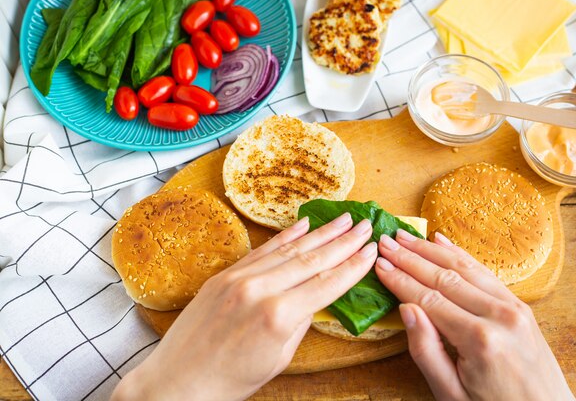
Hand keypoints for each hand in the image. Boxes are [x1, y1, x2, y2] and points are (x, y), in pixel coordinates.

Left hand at [112, 213, 375, 400]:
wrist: (179, 380)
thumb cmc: (231, 380)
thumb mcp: (278, 358)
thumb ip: (300, 323)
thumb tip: (315, 297)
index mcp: (279, 316)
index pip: (327, 283)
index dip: (353, 266)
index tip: (371, 250)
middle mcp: (261, 290)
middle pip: (312, 259)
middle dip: (343, 241)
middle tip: (365, 226)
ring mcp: (240, 278)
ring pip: (290, 249)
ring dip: (320, 233)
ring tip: (343, 220)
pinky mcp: (225, 274)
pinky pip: (263, 250)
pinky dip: (285, 236)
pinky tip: (304, 225)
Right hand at [375, 230, 573, 400]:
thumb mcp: (451, 394)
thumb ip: (426, 351)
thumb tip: (406, 309)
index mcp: (479, 339)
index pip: (428, 299)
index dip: (400, 279)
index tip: (379, 263)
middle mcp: (499, 315)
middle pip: (444, 277)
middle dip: (411, 257)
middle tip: (386, 241)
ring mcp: (514, 307)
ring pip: (464, 268)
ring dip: (431, 250)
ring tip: (406, 236)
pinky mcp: (521, 305)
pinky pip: (485, 272)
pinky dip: (460, 255)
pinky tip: (442, 242)